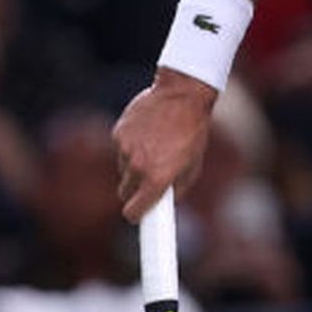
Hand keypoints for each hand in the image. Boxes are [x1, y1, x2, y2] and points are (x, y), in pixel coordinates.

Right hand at [114, 70, 218, 222]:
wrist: (182, 96)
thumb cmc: (192, 132)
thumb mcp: (193, 166)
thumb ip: (177, 189)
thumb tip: (165, 203)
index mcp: (157, 178)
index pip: (133, 211)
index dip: (136, 215)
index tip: (137, 216)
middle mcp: (137, 166)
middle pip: (125, 192)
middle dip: (135, 190)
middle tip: (149, 179)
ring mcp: (125, 149)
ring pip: (123, 169)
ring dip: (134, 165)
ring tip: (153, 147)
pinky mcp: (118, 133)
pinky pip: (120, 149)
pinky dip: (130, 146)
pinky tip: (146, 134)